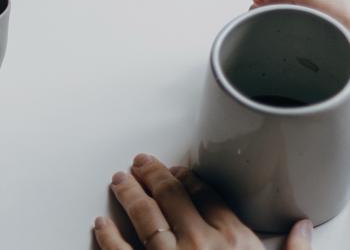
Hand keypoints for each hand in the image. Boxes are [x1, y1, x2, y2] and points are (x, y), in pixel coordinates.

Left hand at [94, 154, 312, 249]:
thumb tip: (302, 230)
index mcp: (233, 240)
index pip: (205, 194)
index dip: (187, 177)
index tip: (177, 170)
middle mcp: (199, 243)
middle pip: (170, 195)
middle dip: (152, 174)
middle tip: (140, 163)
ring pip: (143, 214)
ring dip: (129, 193)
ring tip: (119, 180)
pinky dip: (108, 235)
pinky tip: (101, 223)